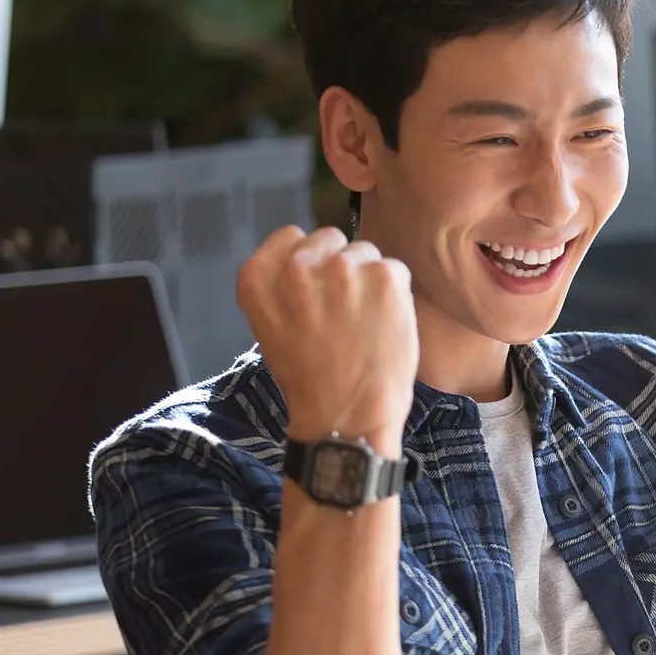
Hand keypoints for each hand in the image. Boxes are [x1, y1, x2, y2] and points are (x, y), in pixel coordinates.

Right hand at [237, 226, 417, 455]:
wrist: (345, 418)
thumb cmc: (310, 379)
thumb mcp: (272, 326)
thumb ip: (284, 284)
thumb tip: (312, 256)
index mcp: (259, 277)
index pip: (291, 236)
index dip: (309, 262)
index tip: (315, 290)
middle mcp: (297, 265)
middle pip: (331, 238)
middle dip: (340, 267)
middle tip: (343, 311)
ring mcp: (342, 268)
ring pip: (365, 252)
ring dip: (369, 280)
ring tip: (364, 323)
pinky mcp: (384, 277)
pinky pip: (395, 269)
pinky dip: (396, 294)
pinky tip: (385, 325)